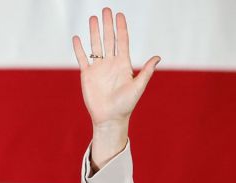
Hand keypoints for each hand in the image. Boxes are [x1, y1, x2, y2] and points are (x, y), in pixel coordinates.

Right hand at [71, 7, 159, 169]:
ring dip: (94, 32)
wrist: (110, 118)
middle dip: (107, 25)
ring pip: (95, 45)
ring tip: (92, 18)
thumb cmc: (126, 105)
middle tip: (106, 10)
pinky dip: (79, 49)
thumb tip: (158, 57)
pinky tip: (77, 38)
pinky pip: (82, 58)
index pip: (122, 41)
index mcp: (123, 64)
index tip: (119, 15)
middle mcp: (110, 63)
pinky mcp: (87, 75)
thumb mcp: (138, 87)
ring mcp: (98, 68)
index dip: (121, 28)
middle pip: (108, 39)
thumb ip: (146, 71)